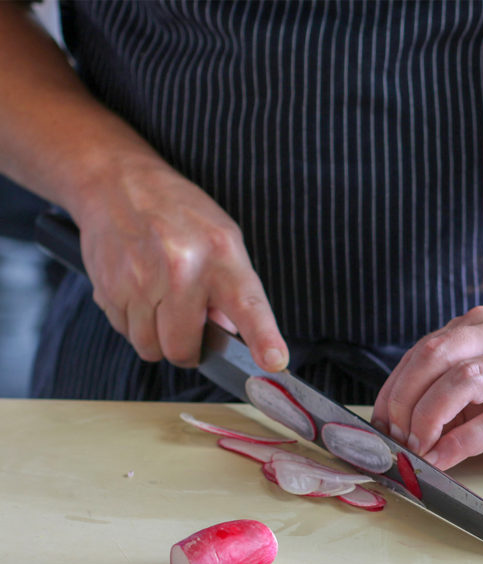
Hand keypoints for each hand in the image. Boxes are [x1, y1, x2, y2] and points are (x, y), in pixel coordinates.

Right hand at [74, 156, 287, 370]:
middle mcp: (182, 269)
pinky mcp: (108, 286)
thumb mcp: (223, 240)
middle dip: (187, 349)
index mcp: (222, 256)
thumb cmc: (180, 216)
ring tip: (161, 304)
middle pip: (182, 348)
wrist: (118, 183)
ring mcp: (141, 279)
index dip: (264, 338)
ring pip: (149, 347)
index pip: (248, 306)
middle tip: (189, 329)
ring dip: (156, 337)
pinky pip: (124, 331)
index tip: (275, 361)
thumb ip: (234, 292)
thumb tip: (234, 338)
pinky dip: (133, 322)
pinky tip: (139, 292)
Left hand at [371, 306, 482, 469]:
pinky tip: (442, 460)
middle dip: (404, 400)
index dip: (393, 388)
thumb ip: (448, 386)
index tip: (378, 423)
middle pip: (436, 357)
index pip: (423, 350)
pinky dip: (459, 444)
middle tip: (393, 436)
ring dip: (427, 418)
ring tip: (416, 447)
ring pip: (463, 381)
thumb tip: (394, 423)